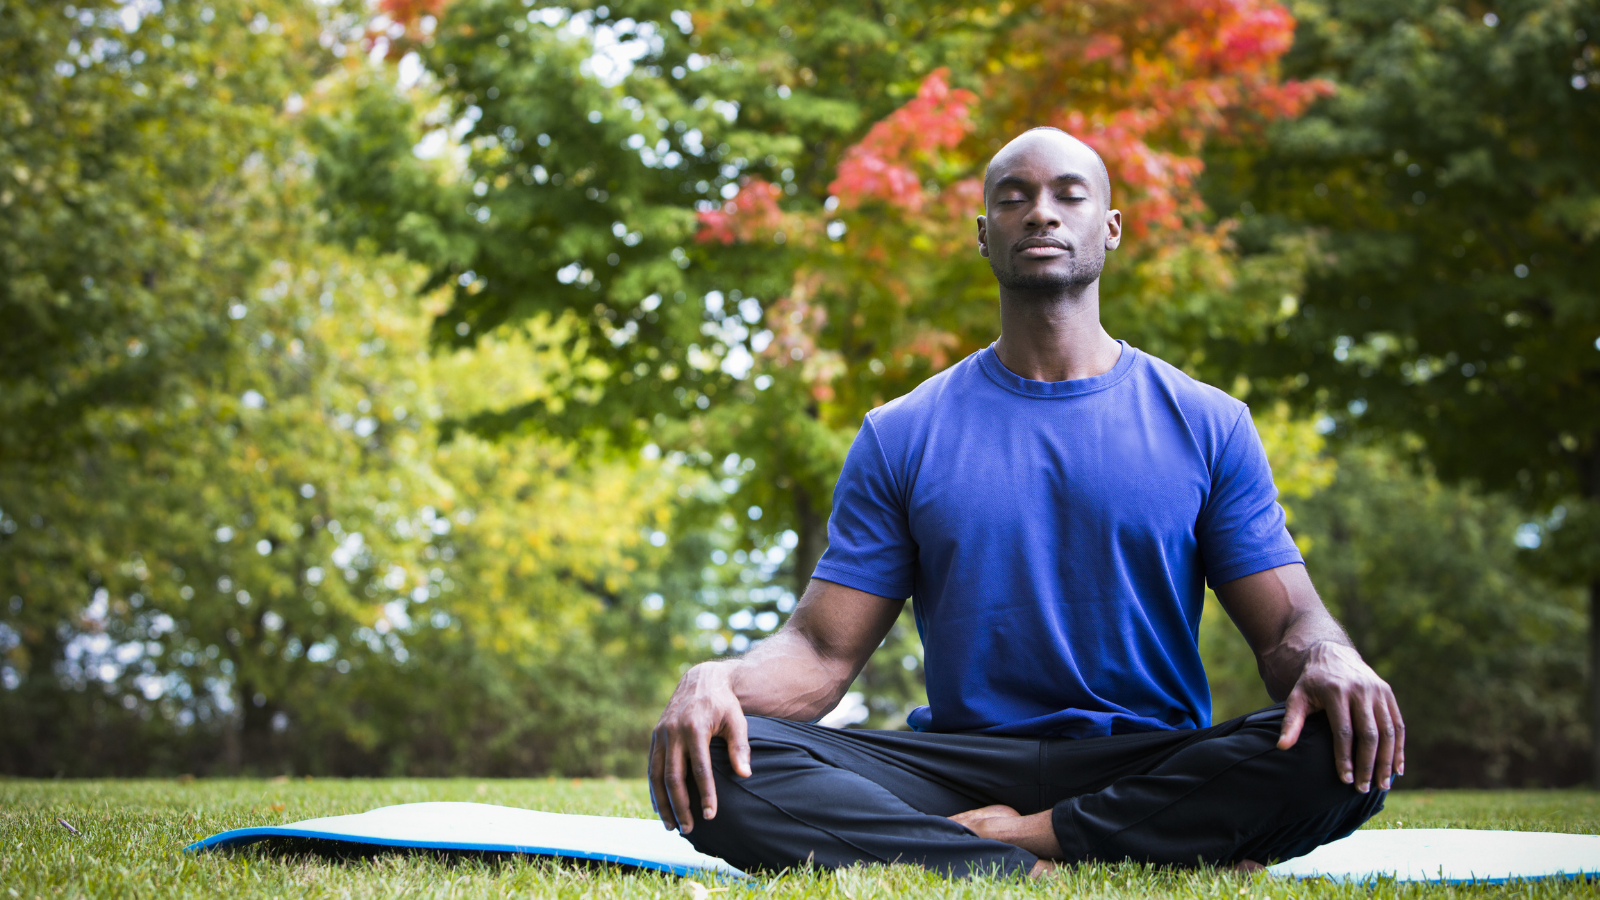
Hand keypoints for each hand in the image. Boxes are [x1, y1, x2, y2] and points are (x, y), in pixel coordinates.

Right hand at [648, 663, 751, 833]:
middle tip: (689, 829)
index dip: (705, 794)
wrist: (701, 679)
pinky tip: (659, 807)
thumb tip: (745, 775)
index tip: (710, 816)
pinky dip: (654, 789)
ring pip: (656, 775)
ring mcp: (661, 734)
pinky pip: (651, 767)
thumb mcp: (737, 720)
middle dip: (680, 806)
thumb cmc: (724, 703)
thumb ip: (740, 747)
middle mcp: (673, 732)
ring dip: (662, 803)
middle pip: (673, 777)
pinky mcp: (655, 736)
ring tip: (671, 826)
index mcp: (695, 728)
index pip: (700, 769)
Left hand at [1277, 642, 1403, 792]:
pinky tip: (1398, 768)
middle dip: (1367, 764)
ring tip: (1383, 785)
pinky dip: (1399, 748)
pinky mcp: (1388, 694)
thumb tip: (1282, 747)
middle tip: (1364, 789)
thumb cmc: (1311, 683)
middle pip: (1369, 734)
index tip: (1345, 780)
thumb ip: (1291, 722)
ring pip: (1388, 731)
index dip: (1345, 757)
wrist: (1331, 655)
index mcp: (1336, 692)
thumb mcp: (1297, 697)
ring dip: (1387, 760)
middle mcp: (1361, 690)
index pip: (1343, 731)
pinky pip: (1398, 724)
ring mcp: (1378, 691)